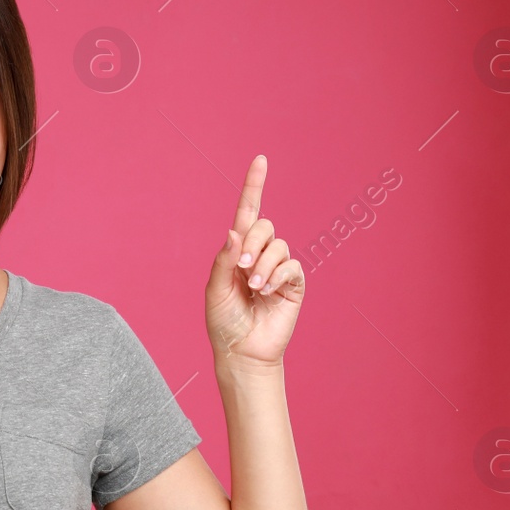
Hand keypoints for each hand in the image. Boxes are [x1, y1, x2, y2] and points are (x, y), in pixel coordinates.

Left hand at [204, 154, 304, 366]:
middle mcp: (259, 255)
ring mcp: (278, 269)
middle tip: (241, 268)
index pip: (248, 212)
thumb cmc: (223, 321)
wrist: (241, 351)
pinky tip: (267, 291)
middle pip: (264, 226)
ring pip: (278, 245)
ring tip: (254, 287)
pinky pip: (291, 266)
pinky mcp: (293, 285)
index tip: (260, 159)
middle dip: (252, 243)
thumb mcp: (215, 288)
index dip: (254, 185)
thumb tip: (235, 230)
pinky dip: (277, 275)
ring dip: (263, 264)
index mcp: (237, 251)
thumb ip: (224, 259)